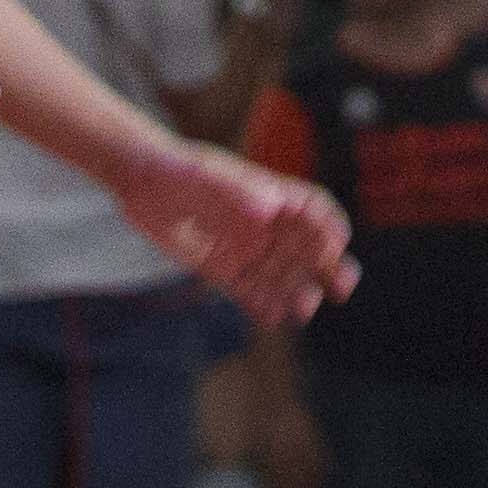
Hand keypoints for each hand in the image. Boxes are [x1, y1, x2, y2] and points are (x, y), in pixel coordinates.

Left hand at [117, 143, 358, 327]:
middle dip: (327, 266)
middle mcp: (263, 224)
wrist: (143, 182)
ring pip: (280, 274)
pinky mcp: (221, 269)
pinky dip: (262, 304)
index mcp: (269, 193)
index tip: (339, 241)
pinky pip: (248, 291)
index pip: (311, 209)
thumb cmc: (180, 168)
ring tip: (305, 309)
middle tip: (343, 286)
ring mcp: (244, 248)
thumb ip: (239, 192)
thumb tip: (270, 208)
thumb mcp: (208, 175)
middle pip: (305, 247)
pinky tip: (273, 319)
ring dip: (296, 290)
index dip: (328, 224)